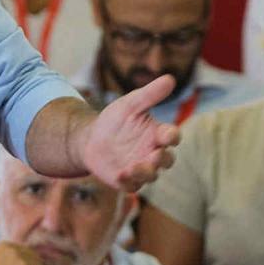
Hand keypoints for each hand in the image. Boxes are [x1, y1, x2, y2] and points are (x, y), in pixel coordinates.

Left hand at [78, 75, 178, 191]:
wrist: (91, 138)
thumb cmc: (115, 120)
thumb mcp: (130, 104)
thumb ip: (149, 94)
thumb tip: (170, 78)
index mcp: (157, 134)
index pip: (172, 136)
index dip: (172, 136)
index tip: (168, 135)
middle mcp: (153, 153)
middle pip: (166, 160)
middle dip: (162, 159)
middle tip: (155, 155)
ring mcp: (140, 168)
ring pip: (151, 175)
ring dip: (145, 172)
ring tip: (134, 167)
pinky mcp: (126, 180)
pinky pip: (131, 185)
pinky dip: (128, 182)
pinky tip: (120, 174)